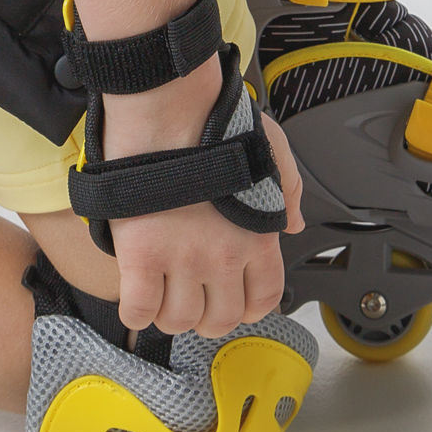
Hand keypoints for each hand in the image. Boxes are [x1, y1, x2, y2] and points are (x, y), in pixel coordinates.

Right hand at [105, 64, 305, 337]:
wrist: (170, 109)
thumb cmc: (217, 124)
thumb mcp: (271, 151)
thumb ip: (287, 193)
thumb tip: (293, 224)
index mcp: (259, 234)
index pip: (264, 298)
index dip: (248, 307)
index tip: (234, 299)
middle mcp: (224, 255)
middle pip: (219, 320)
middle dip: (207, 315)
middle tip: (195, 296)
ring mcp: (181, 259)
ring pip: (178, 321)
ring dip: (170, 313)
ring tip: (165, 291)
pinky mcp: (141, 257)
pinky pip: (138, 311)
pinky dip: (137, 311)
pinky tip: (139, 291)